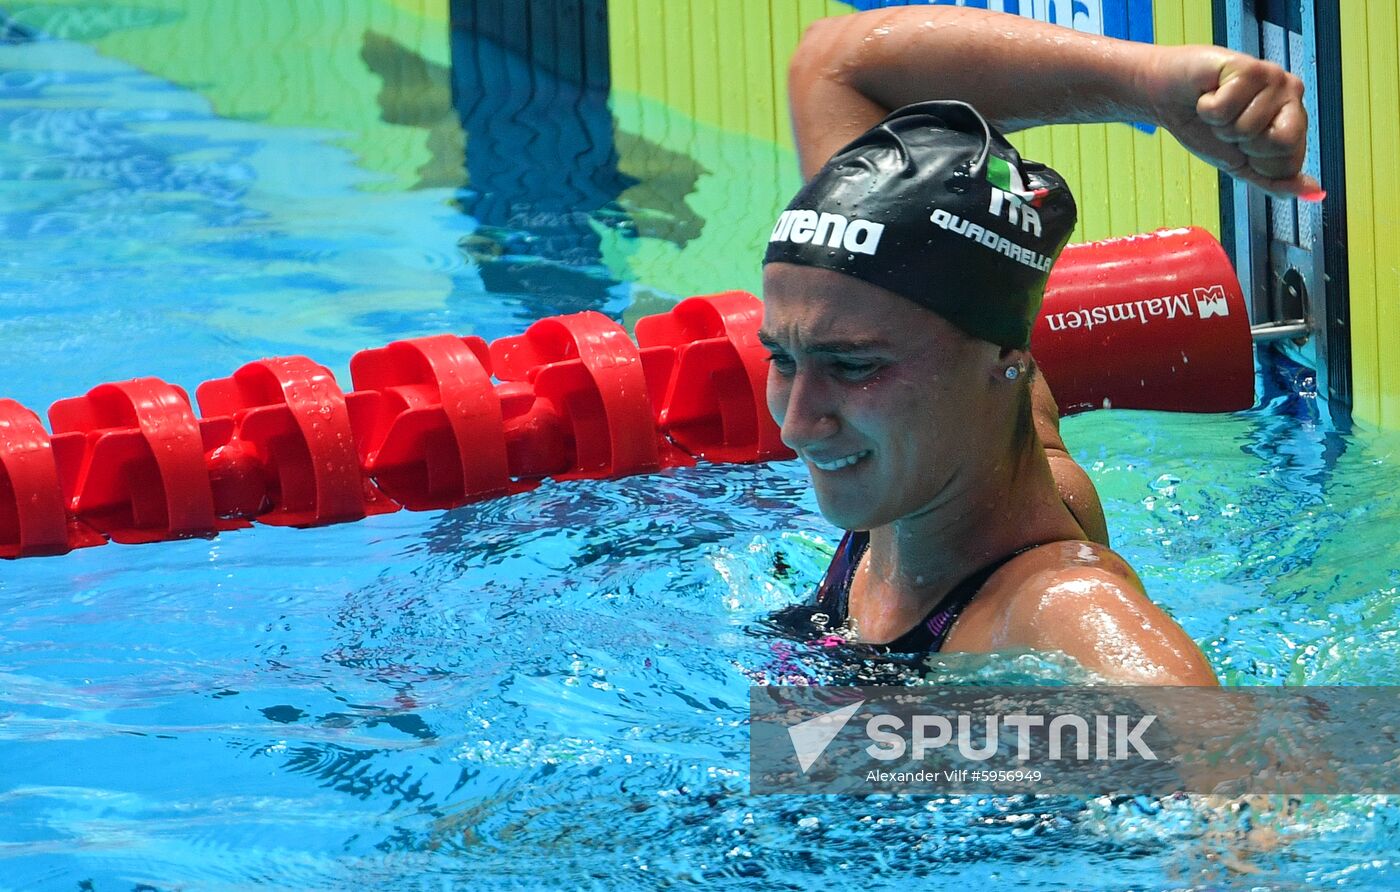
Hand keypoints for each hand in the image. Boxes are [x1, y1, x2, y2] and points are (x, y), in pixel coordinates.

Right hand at [1142, 45, 1320, 199]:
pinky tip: (1208, 94)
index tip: (1240, 145)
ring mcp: (1272, 77)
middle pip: (1280, 143)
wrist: (1168, 98)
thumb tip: (1314, 194)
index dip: (1255, 163)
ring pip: (1248, 127)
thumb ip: (1274, 180)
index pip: (1289, 163)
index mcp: (1294, 120)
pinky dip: (1207, 108)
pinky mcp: (1248, 66)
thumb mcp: (1240, 164)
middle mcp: (1290, 94)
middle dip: (1242, 145)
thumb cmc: (1203, 127)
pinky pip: (1226, 108)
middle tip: (1229, 127)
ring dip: (1220, 125)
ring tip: (1216, 108)